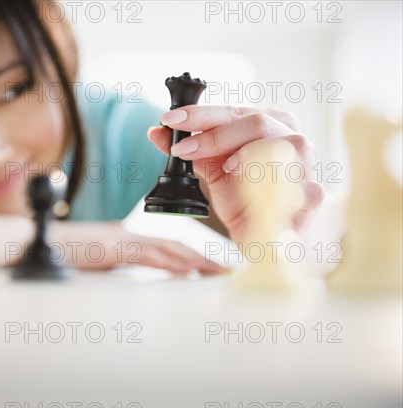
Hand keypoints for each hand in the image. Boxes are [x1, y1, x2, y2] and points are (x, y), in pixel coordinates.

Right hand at [52, 221, 224, 273]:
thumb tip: (139, 277)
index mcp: (126, 239)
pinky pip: (147, 256)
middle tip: (225, 268)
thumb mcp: (98, 261)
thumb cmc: (65, 254)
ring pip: (167, 248)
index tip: (212, 266)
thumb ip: (120, 266)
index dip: (192, 255)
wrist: (39, 242)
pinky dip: (170, 263)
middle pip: (174, 245)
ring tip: (216, 270)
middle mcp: (128, 236)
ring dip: (194, 260)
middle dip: (202, 257)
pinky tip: (186, 270)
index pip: (166, 246)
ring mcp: (121, 240)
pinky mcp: (113, 248)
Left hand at [147, 106, 324, 243]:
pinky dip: (276, 184)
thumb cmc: (241, 197)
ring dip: (247, 154)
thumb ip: (188, 149)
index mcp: (266, 123)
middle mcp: (289, 136)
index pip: (231, 111)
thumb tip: (156, 132)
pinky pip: (299, 183)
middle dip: (213, 135)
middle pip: (255, 122)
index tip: (169, 120)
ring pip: (281, 144)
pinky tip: (258, 189)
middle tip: (183, 148)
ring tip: (225, 168)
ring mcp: (306, 163)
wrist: (264, 235)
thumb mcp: (210, 169)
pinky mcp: (313, 194)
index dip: (199, 114)